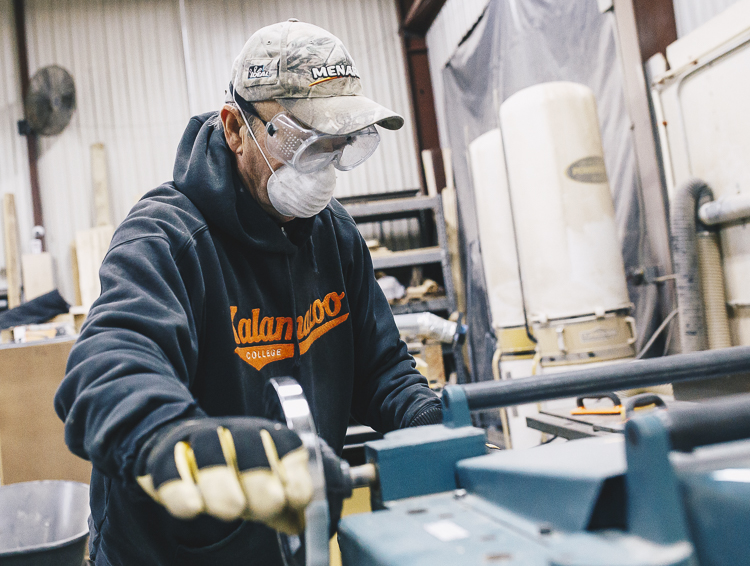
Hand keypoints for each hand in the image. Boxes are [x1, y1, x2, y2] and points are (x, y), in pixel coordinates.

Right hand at [136, 417, 312, 533]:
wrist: (174, 447)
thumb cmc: (230, 470)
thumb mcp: (262, 485)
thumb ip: (281, 502)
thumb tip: (299, 523)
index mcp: (265, 436)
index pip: (284, 444)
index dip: (293, 471)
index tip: (297, 497)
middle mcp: (233, 432)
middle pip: (248, 444)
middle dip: (261, 477)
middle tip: (270, 507)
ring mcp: (196, 441)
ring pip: (209, 452)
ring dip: (222, 483)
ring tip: (232, 510)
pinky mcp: (163, 457)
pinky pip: (168, 469)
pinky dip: (181, 489)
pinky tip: (193, 506)